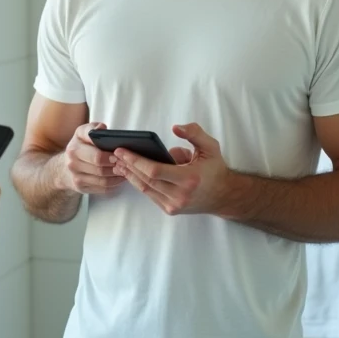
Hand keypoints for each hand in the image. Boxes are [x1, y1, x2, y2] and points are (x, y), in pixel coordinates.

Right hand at [58, 122, 125, 195]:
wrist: (63, 167)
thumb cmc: (79, 147)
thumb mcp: (82, 133)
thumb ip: (92, 128)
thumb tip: (102, 128)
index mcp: (74, 148)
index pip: (96, 156)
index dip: (110, 156)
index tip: (119, 154)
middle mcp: (72, 164)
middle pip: (100, 169)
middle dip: (115, 166)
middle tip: (126, 163)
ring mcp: (76, 177)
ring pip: (103, 180)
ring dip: (117, 176)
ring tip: (126, 169)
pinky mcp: (81, 188)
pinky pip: (102, 188)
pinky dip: (113, 183)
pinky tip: (120, 177)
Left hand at [112, 123, 231, 215]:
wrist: (223, 196)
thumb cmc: (215, 169)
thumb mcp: (211, 146)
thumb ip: (194, 133)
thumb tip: (175, 128)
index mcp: (189, 179)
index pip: (155, 171)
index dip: (136, 161)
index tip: (123, 151)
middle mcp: (180, 196)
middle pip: (146, 180)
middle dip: (128, 166)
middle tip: (115, 154)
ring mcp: (174, 205)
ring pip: (145, 189)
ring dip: (130, 175)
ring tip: (118, 163)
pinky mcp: (170, 210)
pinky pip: (150, 194)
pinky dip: (139, 183)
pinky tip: (130, 173)